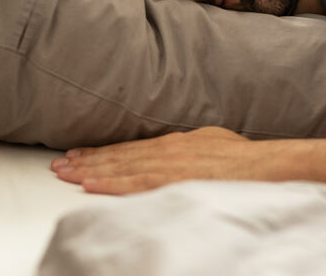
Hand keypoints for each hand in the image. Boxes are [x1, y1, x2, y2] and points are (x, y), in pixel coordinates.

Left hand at [51, 126, 272, 194]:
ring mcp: (170, 164)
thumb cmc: (244, 159)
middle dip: (87, 160)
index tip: (79, 156)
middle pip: (119, 155)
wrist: (267, 165)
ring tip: (65, 173)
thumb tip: (178, 151)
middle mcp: (167, 149)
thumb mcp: (213, 144)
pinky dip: (112, 182)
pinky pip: (137, 182)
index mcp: (175, 142)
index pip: (130, 148)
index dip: (102, 152)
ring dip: (91, 169)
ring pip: (122, 167)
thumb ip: (189, 149)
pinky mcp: (175, 180)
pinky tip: (91, 184)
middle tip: (58, 164)